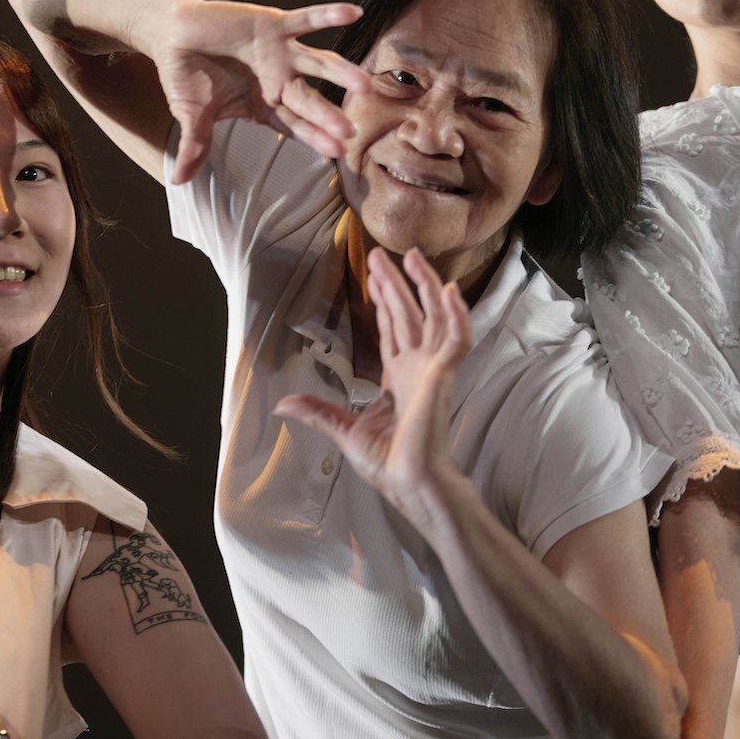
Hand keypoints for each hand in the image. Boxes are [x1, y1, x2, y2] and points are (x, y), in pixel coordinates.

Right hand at [156, 0, 371, 183]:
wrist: (174, 33)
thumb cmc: (186, 75)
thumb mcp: (191, 114)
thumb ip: (195, 144)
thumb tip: (177, 180)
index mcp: (265, 104)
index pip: (295, 126)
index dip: (315, 138)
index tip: (337, 152)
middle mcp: (279, 80)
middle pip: (310, 101)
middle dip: (329, 116)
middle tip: (350, 132)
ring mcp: (281, 52)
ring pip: (317, 63)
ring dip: (341, 72)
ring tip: (365, 83)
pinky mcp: (274, 23)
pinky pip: (306, 18)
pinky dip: (328, 14)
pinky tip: (354, 12)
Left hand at [276, 248, 472, 524]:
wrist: (409, 484)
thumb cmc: (387, 464)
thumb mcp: (344, 431)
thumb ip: (318, 412)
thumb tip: (283, 404)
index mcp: (399, 379)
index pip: (393, 330)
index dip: (385, 303)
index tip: (375, 277)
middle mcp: (418, 369)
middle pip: (409, 315)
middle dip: (397, 284)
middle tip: (382, 254)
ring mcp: (433, 370)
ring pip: (434, 316)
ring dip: (425, 286)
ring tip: (413, 257)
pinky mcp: (443, 376)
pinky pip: (456, 339)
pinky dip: (457, 314)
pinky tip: (448, 290)